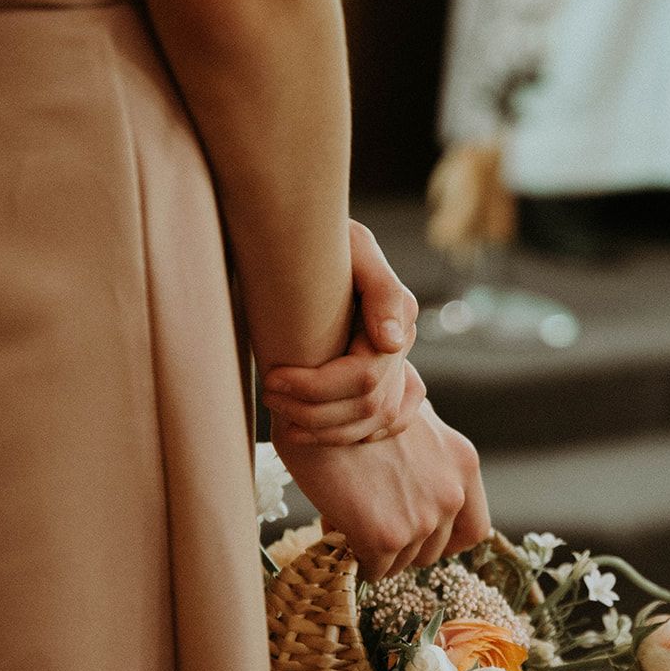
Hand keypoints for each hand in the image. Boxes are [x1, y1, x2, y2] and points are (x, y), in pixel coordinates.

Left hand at [260, 220, 422, 444]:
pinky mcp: (391, 378)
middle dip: (313, 410)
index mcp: (395, 315)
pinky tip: (316, 431)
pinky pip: (388, 424)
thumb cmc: (320, 236)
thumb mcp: (351, 246)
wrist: (308, 235)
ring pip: (374, 422)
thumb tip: (390, 343)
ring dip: (326, 430)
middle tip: (268, 395)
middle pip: (368, 406)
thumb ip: (380, 287)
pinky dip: (354, 434)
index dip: (316, 388)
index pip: (362, 377)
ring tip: (282, 416)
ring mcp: (401, 364)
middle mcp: (400, 344)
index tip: (273, 378)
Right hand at [271, 399, 491, 579]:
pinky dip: (357, 559)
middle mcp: (451, 493)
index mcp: (463, 462)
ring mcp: (422, 518)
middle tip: (371, 521)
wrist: (318, 402)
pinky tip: (338, 530)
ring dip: (378, 550)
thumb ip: (427, 453)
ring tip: (350, 518)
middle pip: (434, 551)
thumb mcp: (411, 416)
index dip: (445, 539)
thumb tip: (413, 484)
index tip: (420, 536)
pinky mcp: (386, 536)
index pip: (475, 530)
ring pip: (403, 562)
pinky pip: (375, 570)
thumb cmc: (355, 402)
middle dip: (404, 543)